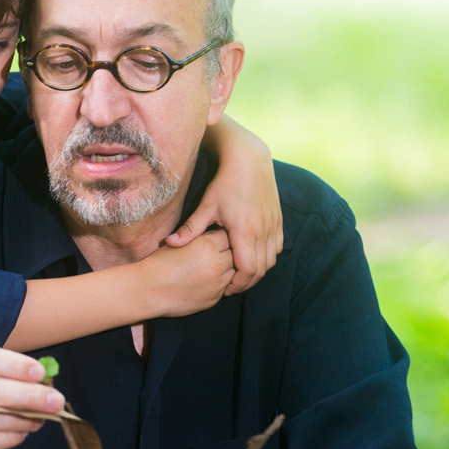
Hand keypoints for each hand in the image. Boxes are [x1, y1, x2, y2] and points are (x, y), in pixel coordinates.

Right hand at [137, 230, 234, 317]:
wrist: (147, 290)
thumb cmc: (158, 264)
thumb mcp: (179, 244)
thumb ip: (198, 239)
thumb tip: (212, 236)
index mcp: (207, 245)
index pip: (227, 236)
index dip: (222, 238)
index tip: (217, 239)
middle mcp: (216, 264)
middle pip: (235, 255)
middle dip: (228, 254)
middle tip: (218, 253)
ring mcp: (217, 283)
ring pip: (233, 273)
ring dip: (226, 270)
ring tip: (211, 268)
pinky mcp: (213, 299)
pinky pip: (224, 288)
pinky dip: (219, 284)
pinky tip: (205, 281)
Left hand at [172, 120, 281, 293]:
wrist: (249, 160)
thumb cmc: (225, 183)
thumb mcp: (206, 206)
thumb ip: (190, 229)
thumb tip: (169, 243)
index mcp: (244, 231)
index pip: (247, 270)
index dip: (238, 285)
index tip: (225, 289)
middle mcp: (262, 231)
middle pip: (261, 270)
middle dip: (247, 282)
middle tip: (231, 286)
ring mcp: (273, 226)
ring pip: (271, 261)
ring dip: (258, 270)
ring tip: (241, 273)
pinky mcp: (278, 220)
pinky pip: (277, 247)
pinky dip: (267, 257)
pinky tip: (253, 255)